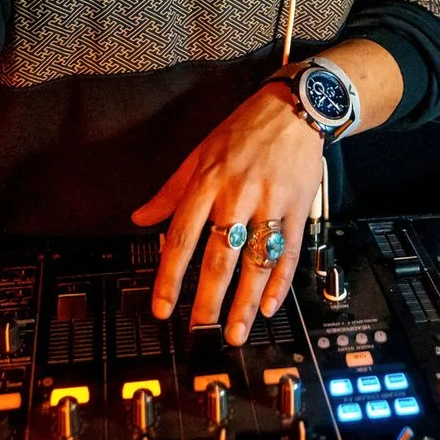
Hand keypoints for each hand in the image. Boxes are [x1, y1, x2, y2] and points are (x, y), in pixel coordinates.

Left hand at [132, 80, 323, 344]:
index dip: (170, 276)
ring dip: (245, 302)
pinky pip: (288, 253)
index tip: (162, 307)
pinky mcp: (298, 208)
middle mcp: (238, 195)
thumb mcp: (199, 153)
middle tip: (200, 329)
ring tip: (236, 332)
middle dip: (209, 299)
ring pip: (255, 262)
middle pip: (220, 256)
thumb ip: (171, 191)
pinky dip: (279, 283)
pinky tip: (270, 306)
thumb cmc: (243, 130)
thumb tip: (140, 218)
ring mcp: (271, 203)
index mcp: (207, 182)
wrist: (294, 108)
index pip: (183, 237)